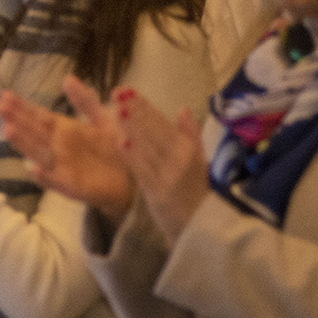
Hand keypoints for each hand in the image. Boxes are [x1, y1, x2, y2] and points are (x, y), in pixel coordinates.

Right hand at [0, 76, 136, 225]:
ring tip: (8, 130)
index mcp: (64, 130)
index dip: (22, 107)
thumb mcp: (103, 119)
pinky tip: (34, 170)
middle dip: (16, 119)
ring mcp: (63, 167)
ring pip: (39, 154)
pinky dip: (46, 178)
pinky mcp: (74, 187)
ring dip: (24, 144)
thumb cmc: (118, 149)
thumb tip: (67, 78)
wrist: (136, 180)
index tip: (5, 95)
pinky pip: (57, 182)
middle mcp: (58, 148)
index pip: (38, 116)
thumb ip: (85, 101)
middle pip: (33, 132)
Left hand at [115, 89, 207, 243]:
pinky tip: (121, 142)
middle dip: (137, 112)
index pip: (163, 124)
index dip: (145, 107)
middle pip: (155, 132)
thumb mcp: (198, 162)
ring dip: (133, 128)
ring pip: (148, 148)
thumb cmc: (194, 191)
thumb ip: (190, 135)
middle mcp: (180, 161)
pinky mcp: (159, 193)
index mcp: (189, 150)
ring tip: (118, 110)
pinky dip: (134, 157)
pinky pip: (144, 172)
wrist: (199, 227)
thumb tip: (183, 109)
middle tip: (119, 92)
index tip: (128, 90)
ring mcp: (169, 177)